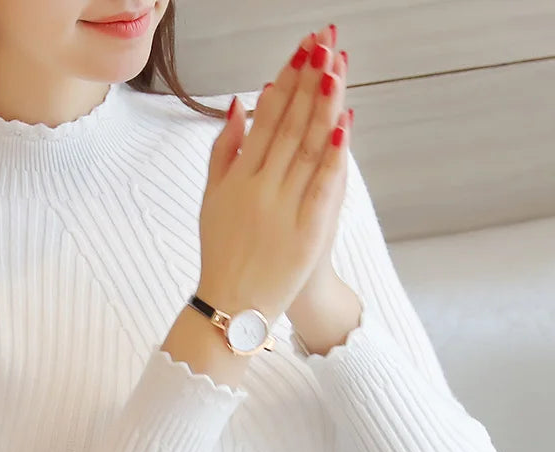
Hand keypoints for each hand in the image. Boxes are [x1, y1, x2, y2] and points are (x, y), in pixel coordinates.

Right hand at [198, 26, 352, 327]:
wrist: (233, 305)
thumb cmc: (222, 251)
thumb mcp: (211, 200)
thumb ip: (223, 152)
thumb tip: (239, 106)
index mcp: (237, 177)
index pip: (266, 118)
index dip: (285, 82)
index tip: (301, 51)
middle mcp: (259, 187)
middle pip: (289, 125)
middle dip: (308, 81)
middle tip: (324, 42)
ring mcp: (283, 209)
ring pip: (308, 149)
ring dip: (324, 105)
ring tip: (337, 67)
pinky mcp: (305, 232)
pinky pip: (321, 188)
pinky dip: (333, 156)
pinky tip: (344, 124)